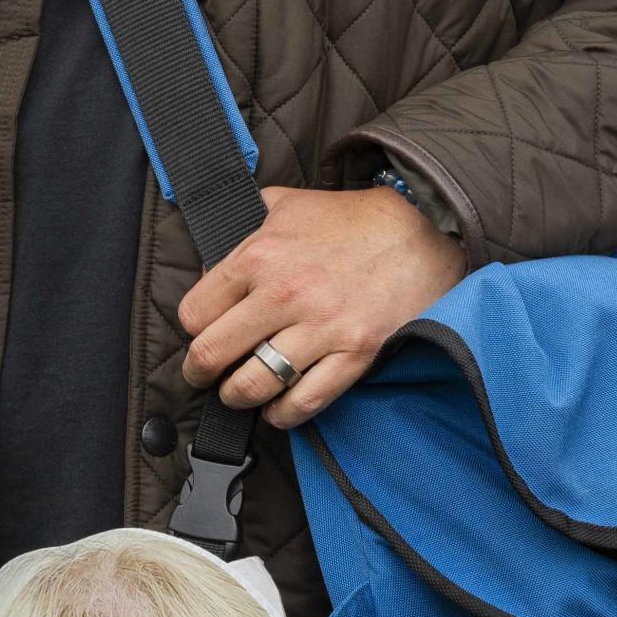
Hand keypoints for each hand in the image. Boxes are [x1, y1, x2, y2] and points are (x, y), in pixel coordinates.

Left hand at [179, 184, 463, 428]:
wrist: (422, 234)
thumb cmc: (352, 220)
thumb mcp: (289, 202)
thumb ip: (245, 222)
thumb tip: (212, 254)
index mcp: (259, 255)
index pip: (194, 312)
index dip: (193, 328)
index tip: (201, 333)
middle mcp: (284, 294)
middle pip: (212, 353)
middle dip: (200, 372)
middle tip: (204, 375)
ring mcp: (321, 327)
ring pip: (252, 385)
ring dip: (237, 397)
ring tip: (239, 393)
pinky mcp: (354, 354)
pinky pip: (304, 401)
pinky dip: (282, 413)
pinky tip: (278, 407)